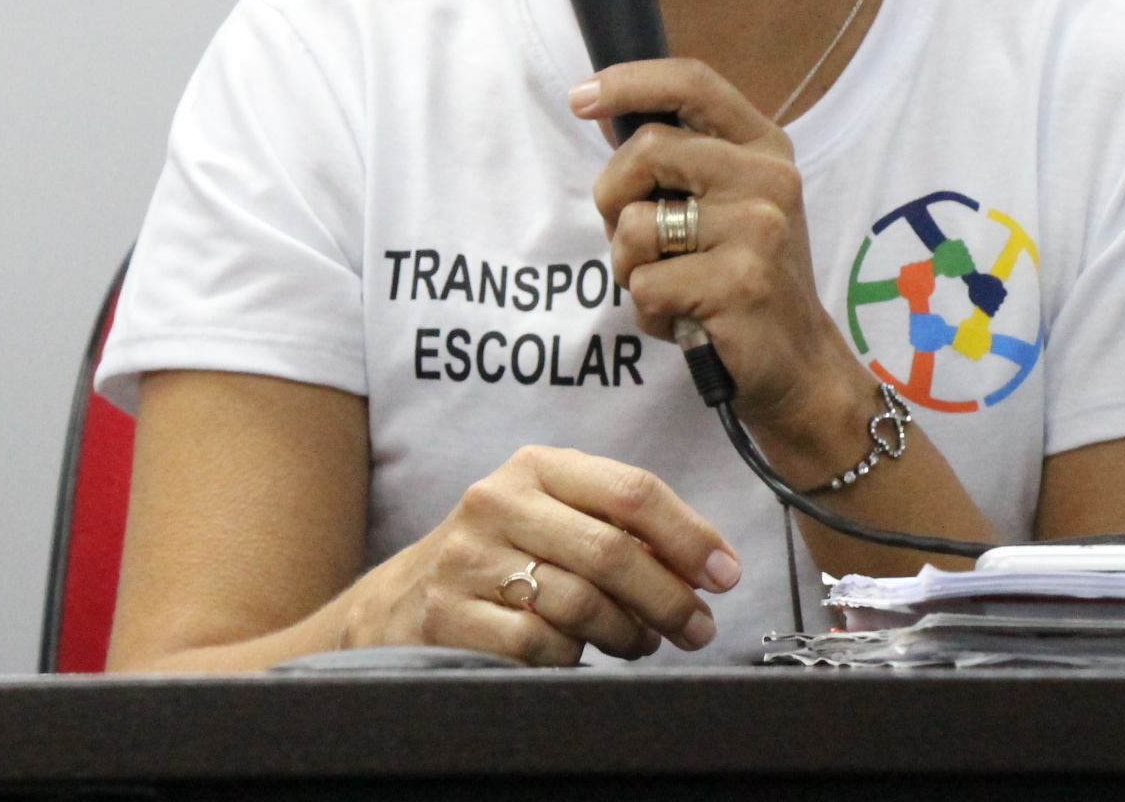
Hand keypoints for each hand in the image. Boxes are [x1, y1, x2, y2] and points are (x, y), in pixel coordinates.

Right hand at [343, 445, 740, 665]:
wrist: (399, 602)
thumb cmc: (502, 558)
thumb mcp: (553, 518)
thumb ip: (619, 528)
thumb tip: (705, 567)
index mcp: (536, 467)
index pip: (632, 491)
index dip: (689, 535)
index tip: (725, 574)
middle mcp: (497, 501)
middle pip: (611, 550)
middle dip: (669, 596)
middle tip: (697, 626)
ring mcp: (468, 558)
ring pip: (580, 601)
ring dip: (627, 632)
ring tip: (640, 642)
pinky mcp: (447, 614)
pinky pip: (538, 644)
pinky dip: (572, 657)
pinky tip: (577, 655)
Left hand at [577, 58, 878, 480]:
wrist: (799, 364)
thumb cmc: (744, 279)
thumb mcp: (727, 204)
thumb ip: (677, 159)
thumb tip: (598, 109)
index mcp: (764, 147)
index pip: (694, 82)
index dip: (630, 80)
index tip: (580, 97)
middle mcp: (768, 178)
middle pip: (647, 149)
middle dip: (612, 196)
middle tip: (631, 239)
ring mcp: (759, 229)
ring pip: (635, 224)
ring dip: (628, 265)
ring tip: (669, 285)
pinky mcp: (740, 283)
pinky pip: (645, 285)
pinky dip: (647, 311)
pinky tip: (684, 321)